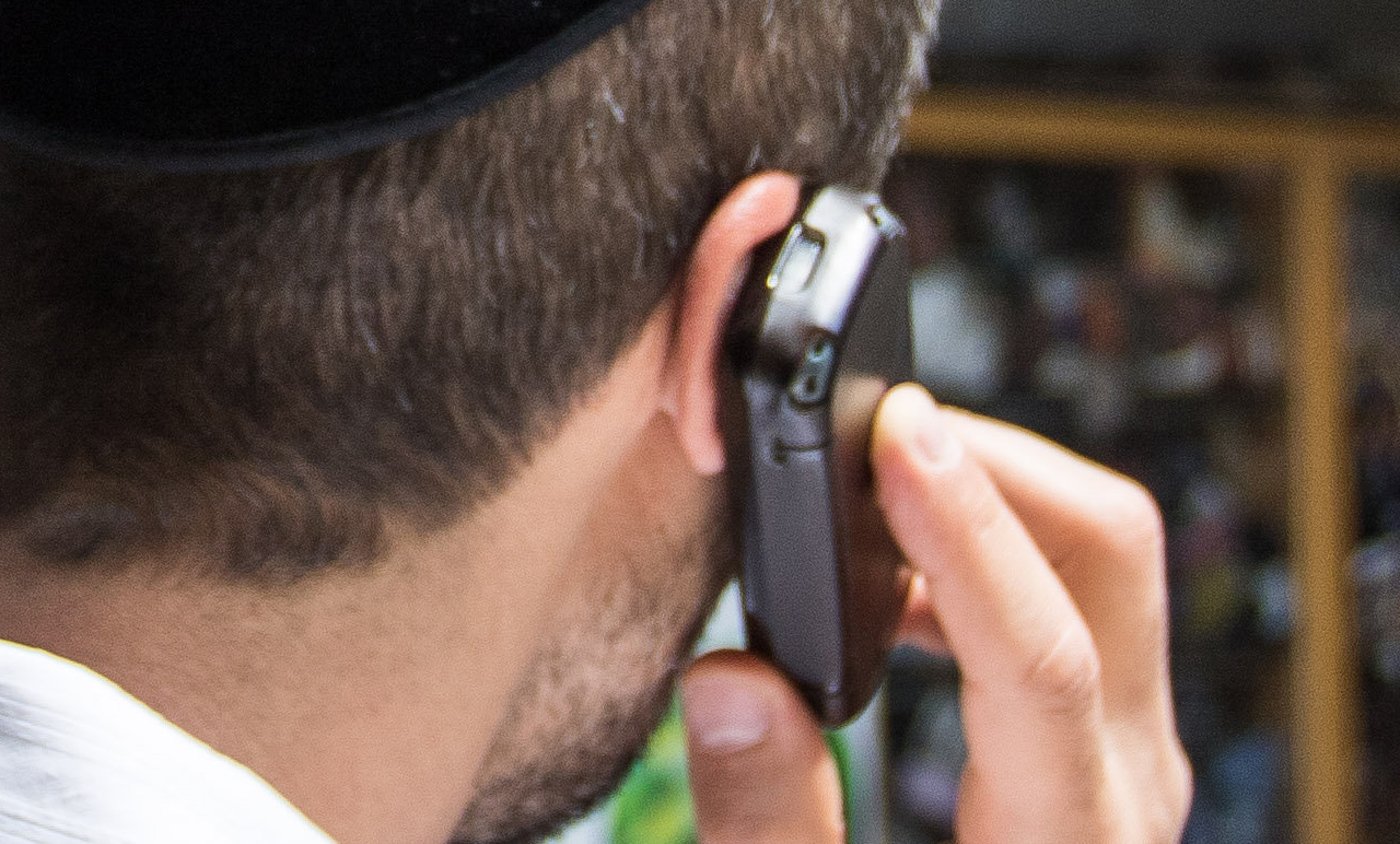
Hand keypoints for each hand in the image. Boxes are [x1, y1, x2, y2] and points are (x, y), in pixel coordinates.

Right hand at [681, 384, 1191, 842]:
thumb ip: (772, 825)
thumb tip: (726, 679)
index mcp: (1072, 839)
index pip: (1044, 658)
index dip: (966, 533)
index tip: (895, 435)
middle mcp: (1131, 779)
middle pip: (1110, 557)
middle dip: (996, 466)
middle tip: (869, 434)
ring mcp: (1130, 748)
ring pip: (1105, 555)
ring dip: (994, 491)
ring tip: (866, 492)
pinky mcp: (1103, 731)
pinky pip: (1076, 586)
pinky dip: (989, 540)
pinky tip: (893, 570)